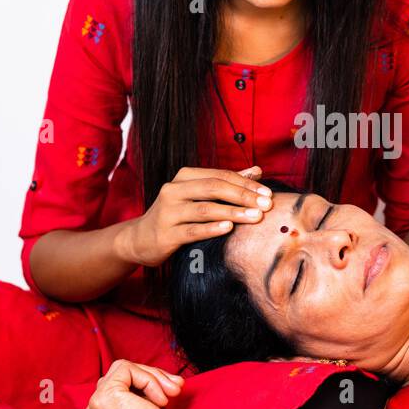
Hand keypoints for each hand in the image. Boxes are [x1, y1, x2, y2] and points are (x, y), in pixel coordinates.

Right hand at [80, 359, 188, 408]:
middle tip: (176, 388)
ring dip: (153, 377)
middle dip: (153, 378)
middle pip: (121, 378)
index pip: (119, 389)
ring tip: (172, 393)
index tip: (169, 394)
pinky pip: (127, 369)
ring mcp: (95, 405)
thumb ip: (143, 398)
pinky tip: (160, 400)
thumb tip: (167, 379)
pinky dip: (149, 378)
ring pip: (124, 370)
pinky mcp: (106, 395)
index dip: (146, 387)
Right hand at [116, 165, 272, 266]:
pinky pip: (192, 230)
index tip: (268, 193)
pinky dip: (211, 228)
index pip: (220, 175)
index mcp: (184, 177)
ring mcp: (168, 212)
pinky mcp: (165, 234)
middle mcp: (174, 190)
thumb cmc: (176, 215)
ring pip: (204, 209)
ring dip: (232, 212)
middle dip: (243, 196)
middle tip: (266, 205)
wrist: (140, 239)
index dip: (246, 183)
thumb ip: (226, 182)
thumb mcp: (197, 194)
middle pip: (214, 188)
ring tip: (255, 217)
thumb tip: (257, 170)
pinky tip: (228, 228)